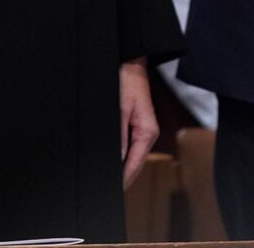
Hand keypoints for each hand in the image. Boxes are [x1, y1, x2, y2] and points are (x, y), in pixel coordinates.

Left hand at [119, 59, 157, 189]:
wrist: (130, 62)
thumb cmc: (127, 81)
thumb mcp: (120, 107)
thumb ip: (120, 135)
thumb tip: (119, 159)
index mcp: (147, 132)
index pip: (134, 164)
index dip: (123, 180)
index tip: (112, 191)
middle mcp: (147, 134)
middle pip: (134, 163)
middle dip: (122, 176)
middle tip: (105, 189)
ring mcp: (142, 130)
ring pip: (132, 156)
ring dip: (122, 168)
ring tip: (109, 180)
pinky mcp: (136, 125)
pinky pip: (129, 146)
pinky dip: (122, 156)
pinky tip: (113, 162)